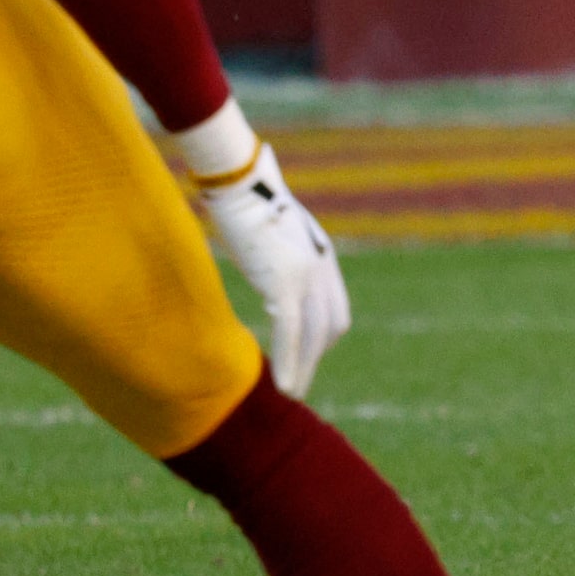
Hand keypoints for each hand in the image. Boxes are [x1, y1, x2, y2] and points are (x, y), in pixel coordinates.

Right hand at [197, 141, 350, 397]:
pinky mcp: (285, 280)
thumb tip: (264, 262)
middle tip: (299, 383)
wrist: (239, 180)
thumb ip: (277, 254)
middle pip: (332, 326)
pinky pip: (292, 332)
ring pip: (315, 335)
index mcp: (321, 255)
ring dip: (305, 369)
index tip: (307, 357)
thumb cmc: (245, 201)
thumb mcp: (271, 234)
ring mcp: (307, 274)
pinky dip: (291, 361)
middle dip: (317, 358)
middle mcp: (322, 266)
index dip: (323, 338)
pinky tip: (285, 385)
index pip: (335, 308)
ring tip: (293, 394)